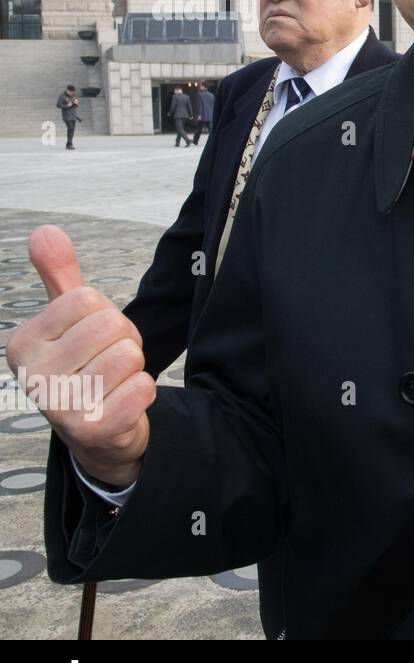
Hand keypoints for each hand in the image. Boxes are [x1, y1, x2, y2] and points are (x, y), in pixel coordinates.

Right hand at [5, 226, 152, 487]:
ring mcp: (59, 408)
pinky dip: (143, 392)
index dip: (105, 314)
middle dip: (124, 340)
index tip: (94, 339)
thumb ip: (60, 275)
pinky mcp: (92, 431)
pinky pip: (143, 387)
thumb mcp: (70, 319)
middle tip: (108, 362)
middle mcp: (32, 377)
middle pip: (111, 326)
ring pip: (129, 355)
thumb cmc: (86, 364)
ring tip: (114, 383)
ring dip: (134, 367)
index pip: (88, 300)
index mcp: (21, 344)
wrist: (97, 431)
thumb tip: (45, 230)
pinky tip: (121, 404)